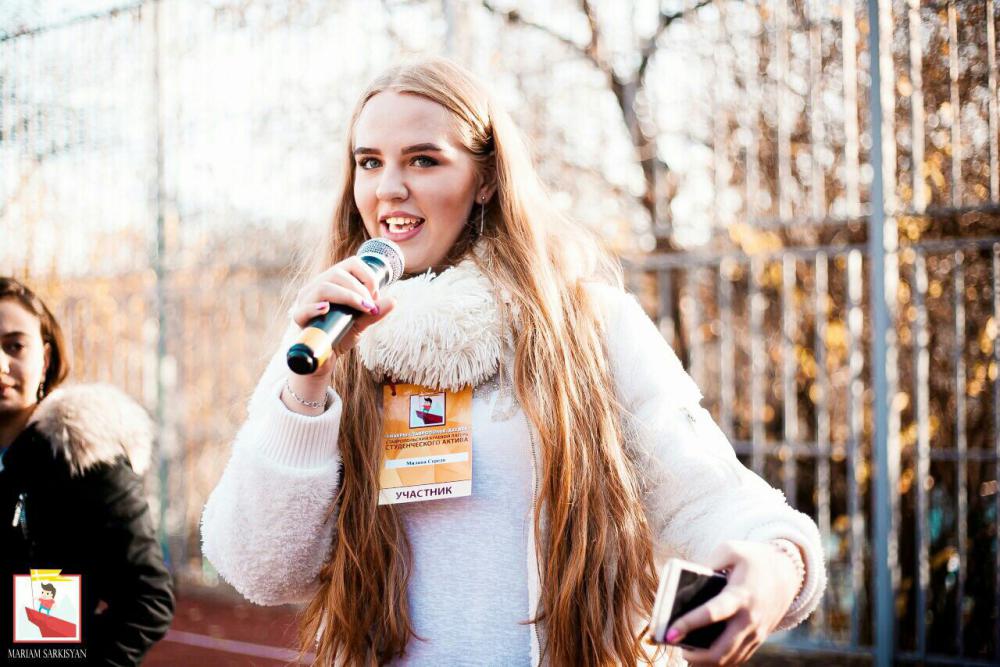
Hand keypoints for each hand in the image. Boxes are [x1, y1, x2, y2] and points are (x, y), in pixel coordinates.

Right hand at [289, 256, 396, 377]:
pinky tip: (326, 309)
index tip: (375, 296)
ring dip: (347, 296)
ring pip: (323, 287)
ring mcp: (306, 301)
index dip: (367, 276)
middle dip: (359, 289)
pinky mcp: (299, 319)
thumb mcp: (361, 323)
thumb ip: (375, 313)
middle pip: (337, 274)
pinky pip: (303, 309)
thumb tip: (393, 301)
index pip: (351, 264)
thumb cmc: (340, 335)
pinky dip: (315, 308)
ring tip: (361, 308)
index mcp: (333, 282)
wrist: (323, 358)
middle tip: (370, 307)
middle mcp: (317, 286)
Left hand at [665, 540, 800, 665]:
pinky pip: (738, 658)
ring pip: (728, 659)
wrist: (787, 572)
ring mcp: (756, 632)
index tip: (670, 633)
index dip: (689, 624)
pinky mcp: (759, 639)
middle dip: (694, 655)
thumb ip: (707, 563)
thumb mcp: (730, 550)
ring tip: (684, 651)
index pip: (712, 613)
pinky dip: (719, 660)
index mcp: (740, 595)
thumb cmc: (753, 559)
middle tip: (673, 644)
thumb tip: (685, 582)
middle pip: (720, 649)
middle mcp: (749, 619)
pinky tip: (702, 655)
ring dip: (705, 661)